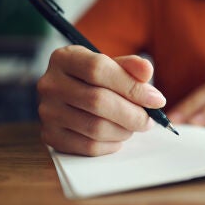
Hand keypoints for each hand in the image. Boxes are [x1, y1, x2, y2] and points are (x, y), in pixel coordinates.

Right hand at [38, 45, 165, 155]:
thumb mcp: (112, 66)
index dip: (132, 87)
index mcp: (65, 58)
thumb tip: (147, 70)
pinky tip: (119, 136)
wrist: (72, 94)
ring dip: (124, 130)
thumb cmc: (96, 79)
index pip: (98, 70)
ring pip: (95, 127)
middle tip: (149, 120)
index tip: (156, 100)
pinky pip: (88, 146)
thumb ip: (131, 66)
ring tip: (133, 125)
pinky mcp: (50, 135)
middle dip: (132, 114)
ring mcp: (47, 112)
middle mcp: (50, 84)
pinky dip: (111, 145)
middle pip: (98, 101)